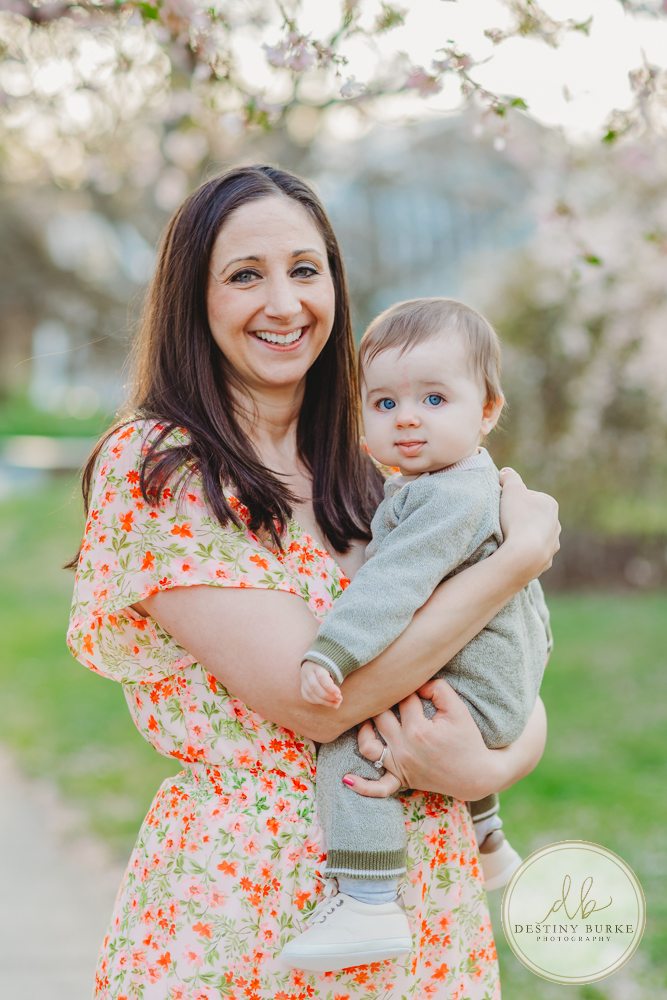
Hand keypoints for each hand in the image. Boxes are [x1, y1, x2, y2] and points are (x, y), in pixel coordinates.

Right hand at [300, 660, 342, 706]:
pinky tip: (325, 702)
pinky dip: (316, 701)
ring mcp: (303, 678)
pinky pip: (306, 696)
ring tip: (336, 704)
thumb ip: (337, 675)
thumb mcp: (333, 665)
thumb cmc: (329, 663)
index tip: (339, 694)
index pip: (322, 678)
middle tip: (339, 700)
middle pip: (315, 687)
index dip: (331, 688)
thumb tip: (340, 693)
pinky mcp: (302, 684)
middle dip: (328, 697)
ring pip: (310, 693)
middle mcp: (308, 671)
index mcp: (317, 665)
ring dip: (324, 702)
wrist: (315, 658)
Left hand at [344, 678, 544, 800]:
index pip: (402, 700)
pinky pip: (378, 787)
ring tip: (367, 717)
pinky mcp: (402, 779)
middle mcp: (404, 749)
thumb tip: (417, 683)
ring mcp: (400, 766)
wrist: (478, 774)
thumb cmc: (468, 739)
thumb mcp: (458, 709)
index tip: (415, 687)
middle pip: (380, 716)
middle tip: (384, 691)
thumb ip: (438, 688)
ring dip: (364, 730)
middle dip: (383, 702)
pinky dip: (362, 785)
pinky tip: (346, 778)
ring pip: (368, 746)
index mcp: (418, 730)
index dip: (409, 689)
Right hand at [498, 468, 559, 580]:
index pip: (529, 496)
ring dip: (524, 537)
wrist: (523, 556)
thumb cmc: (518, 519)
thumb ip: (510, 477)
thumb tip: (506, 472)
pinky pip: (533, 555)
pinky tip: (513, 554)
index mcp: (550, 504)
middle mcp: (556, 525)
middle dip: (520, 518)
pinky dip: (524, 554)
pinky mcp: (545, 563)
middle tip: (503, 522)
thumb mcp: (511, 489)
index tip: (502, 505)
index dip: (513, 499)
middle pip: (534, 518)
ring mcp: (552, 546)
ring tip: (507, 539)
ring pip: (536, 537)